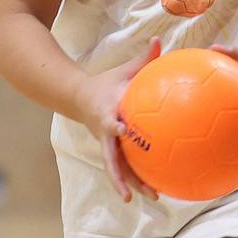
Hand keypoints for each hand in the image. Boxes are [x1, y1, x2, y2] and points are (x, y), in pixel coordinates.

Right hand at [74, 37, 161, 203]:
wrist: (77, 97)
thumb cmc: (105, 83)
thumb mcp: (122, 71)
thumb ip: (143, 58)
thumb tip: (160, 40)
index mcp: (108, 113)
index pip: (111, 122)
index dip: (116, 127)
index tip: (124, 132)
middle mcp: (106, 134)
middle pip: (114, 159)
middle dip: (126, 176)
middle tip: (144, 191)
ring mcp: (107, 145)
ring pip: (120, 168)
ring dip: (135, 184)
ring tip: (155, 197)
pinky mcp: (112, 150)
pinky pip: (126, 166)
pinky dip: (139, 177)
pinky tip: (158, 188)